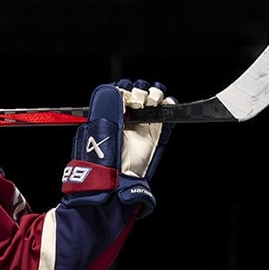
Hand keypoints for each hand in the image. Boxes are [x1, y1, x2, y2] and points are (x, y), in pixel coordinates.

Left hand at [61, 79, 174, 217]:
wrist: (118, 180)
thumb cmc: (104, 159)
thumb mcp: (100, 130)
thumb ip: (107, 109)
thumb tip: (115, 91)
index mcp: (107, 113)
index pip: (118, 90)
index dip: (123, 89)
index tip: (124, 97)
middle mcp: (125, 116)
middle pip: (136, 90)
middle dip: (138, 91)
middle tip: (136, 103)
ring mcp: (141, 122)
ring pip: (151, 96)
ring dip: (153, 94)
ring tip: (148, 104)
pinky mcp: (155, 130)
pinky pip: (165, 110)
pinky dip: (167, 103)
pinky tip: (161, 106)